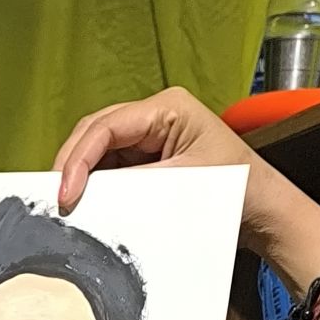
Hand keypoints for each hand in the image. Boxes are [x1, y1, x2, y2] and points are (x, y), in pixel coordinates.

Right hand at [51, 86, 319, 297]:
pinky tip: (85, 204)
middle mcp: (154, 115)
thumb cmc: (240, 190)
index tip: (66, 194)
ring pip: (97, 150)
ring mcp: (149, 136)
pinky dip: (94, 185)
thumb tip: (88, 195)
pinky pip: (110, 168)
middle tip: (56, 200)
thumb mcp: (183, 185)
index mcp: (168, 107)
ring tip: (66, 204)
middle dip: (71, 164)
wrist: (264, 212)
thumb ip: (133, 186)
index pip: (106, 126)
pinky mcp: (147, 159)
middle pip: (94, 132)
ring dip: (80, 176)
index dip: (78, 159)